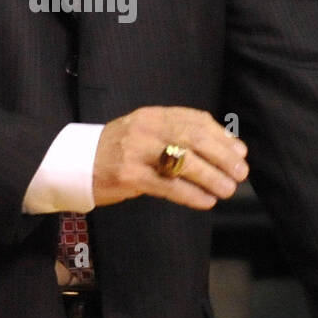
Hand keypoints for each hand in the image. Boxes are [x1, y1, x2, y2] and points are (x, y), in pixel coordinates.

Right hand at [92, 106, 247, 208]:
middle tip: (240, 173)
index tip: (240, 152)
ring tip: (227, 190)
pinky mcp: (128, 176)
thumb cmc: (120, 151)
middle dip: (222, 157)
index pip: (195, 120)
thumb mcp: (148, 134)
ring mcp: (135, 151)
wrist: (77, 164)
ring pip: (183, 163)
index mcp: (154, 115)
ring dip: (211, 178)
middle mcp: (145, 129)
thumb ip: (181, 135)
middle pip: (193, 139)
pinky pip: (167, 186)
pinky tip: (205, 201)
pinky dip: (190, 194)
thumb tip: (228, 147)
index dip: (222, 137)